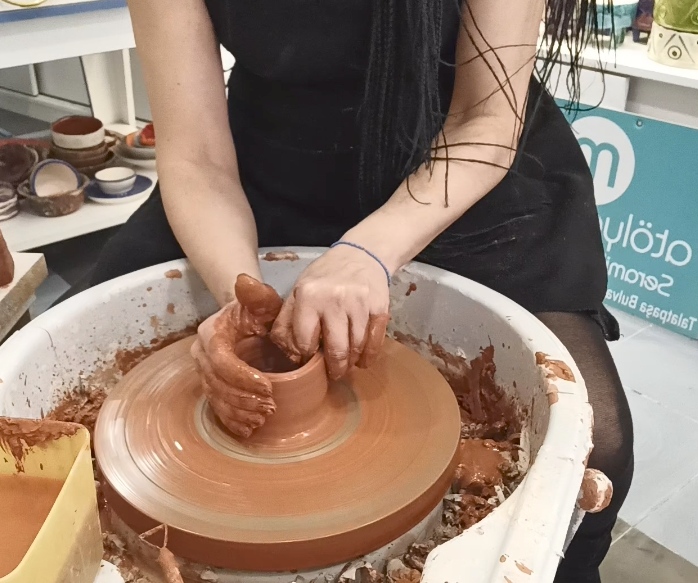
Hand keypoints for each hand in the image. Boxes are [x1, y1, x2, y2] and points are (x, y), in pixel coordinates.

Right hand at [191, 274, 282, 436]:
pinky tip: (249, 430)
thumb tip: (244, 281)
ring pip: (216, 399)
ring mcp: (205, 373)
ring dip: (239, 413)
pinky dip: (232, 421)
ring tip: (263, 419)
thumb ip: (257, 293)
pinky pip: (217, 408)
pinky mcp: (212, 387)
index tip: (268, 387)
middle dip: (243, 399)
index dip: (242, 377)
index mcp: (211, 335)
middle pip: (217, 384)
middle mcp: (202, 355)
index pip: (221, 361)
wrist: (245, 320)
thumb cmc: (256, 310)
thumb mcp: (261, 300)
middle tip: (270, 408)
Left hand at [270, 244, 389, 379]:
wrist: (362, 254)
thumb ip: (287, 320)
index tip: (309, 358)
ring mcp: (359, 304)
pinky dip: (369, 357)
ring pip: (356, 348)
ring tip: (347, 366)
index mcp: (309, 296)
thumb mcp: (299, 290)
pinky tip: (363, 361)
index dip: (306, 354)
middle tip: (333, 375)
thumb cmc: (325, 276)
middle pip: (335, 350)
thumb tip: (286, 352)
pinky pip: (375, 342)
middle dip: (334, 369)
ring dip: (351, 364)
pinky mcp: (380, 308)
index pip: (304, 341)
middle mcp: (334, 300)